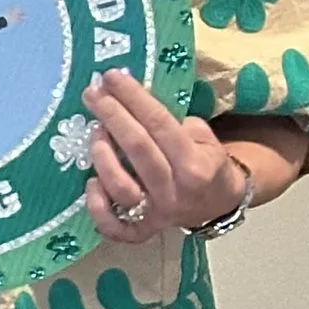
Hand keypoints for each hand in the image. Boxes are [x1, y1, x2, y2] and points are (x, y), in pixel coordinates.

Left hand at [82, 69, 247, 246]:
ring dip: (102, 156)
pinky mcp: (142, 232)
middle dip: (112, 115)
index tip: (111, 76)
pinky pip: (116, 228)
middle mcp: (175, 191)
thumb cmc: (204, 161)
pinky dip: (98, 208)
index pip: (159, 124)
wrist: (218, 203)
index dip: (133, 97)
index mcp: (195, 163)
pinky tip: (90, 183)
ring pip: (123, 187)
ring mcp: (158, 214)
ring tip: (93, 131)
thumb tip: (130, 98)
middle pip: (139, 149)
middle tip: (92, 92)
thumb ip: (173, 122)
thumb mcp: (203, 137)